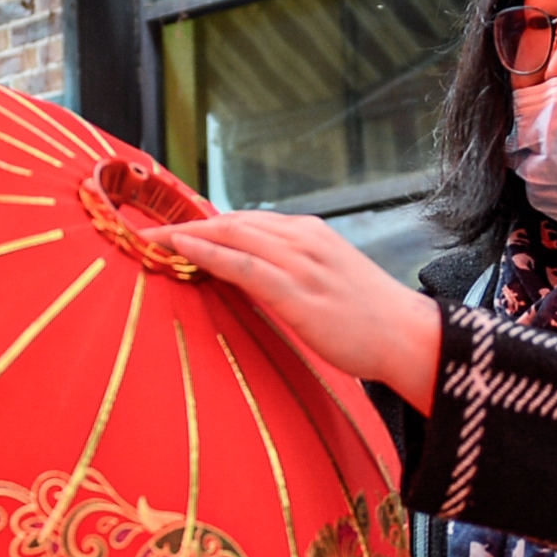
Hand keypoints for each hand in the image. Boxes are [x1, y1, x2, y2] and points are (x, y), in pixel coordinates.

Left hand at [168, 213, 443, 413]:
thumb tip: (251, 278)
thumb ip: (292, 271)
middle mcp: (302, 238)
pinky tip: (180, 249)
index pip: (247, 220)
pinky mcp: (297, 291)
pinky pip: (242, 264)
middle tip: (147, 230)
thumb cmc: (370, 318)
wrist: (409, 336)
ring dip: (187, 234)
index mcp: (310, 233)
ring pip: (231, 236)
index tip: (174, 228)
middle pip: (232, 222)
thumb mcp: (328, 279)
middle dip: (187, 224)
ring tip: (150, 238)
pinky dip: (207, 252)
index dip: (206, 223)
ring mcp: (300, 262)